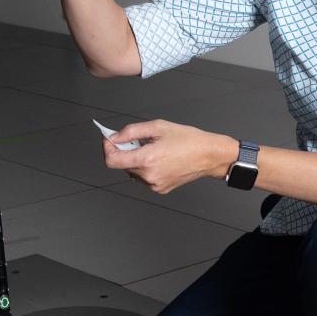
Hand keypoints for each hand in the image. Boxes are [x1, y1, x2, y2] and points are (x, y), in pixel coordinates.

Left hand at [103, 119, 237, 193]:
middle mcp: (149, 175)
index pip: (112, 160)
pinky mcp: (160, 189)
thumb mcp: (158, 126)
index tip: (110, 139)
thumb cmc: (188, 139)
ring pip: (133, 171)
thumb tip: (115, 137)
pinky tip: (160, 159)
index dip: (107, 148)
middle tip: (137, 140)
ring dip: (136, 160)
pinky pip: (144, 178)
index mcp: (147, 159)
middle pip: (122, 165)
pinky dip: (146, 168)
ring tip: (153, 149)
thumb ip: (131, 131)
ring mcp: (155, 184)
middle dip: (124, 151)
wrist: (209, 155)